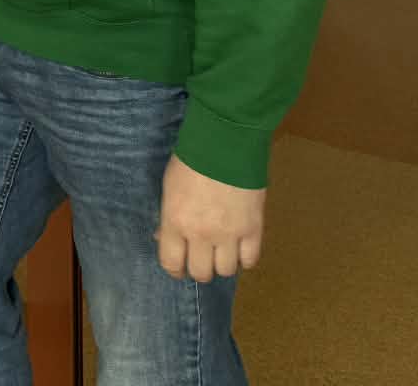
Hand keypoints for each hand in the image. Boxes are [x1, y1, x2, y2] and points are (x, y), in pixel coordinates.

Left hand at [155, 155, 264, 281]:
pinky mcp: (254, 230)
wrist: (225, 145)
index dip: (175, 270)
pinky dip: (244, 259)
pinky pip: (250, 260)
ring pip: (226, 271)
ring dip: (222, 264)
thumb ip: (168, 217)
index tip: (179, 267)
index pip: (171, 263)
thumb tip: (163, 238)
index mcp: (175, 222)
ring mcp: (229, 234)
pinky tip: (239, 249)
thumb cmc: (191, 161)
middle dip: (199, 269)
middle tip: (201, 259)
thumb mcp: (168, 188)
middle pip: (201, 273)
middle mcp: (201, 234)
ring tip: (221, 252)